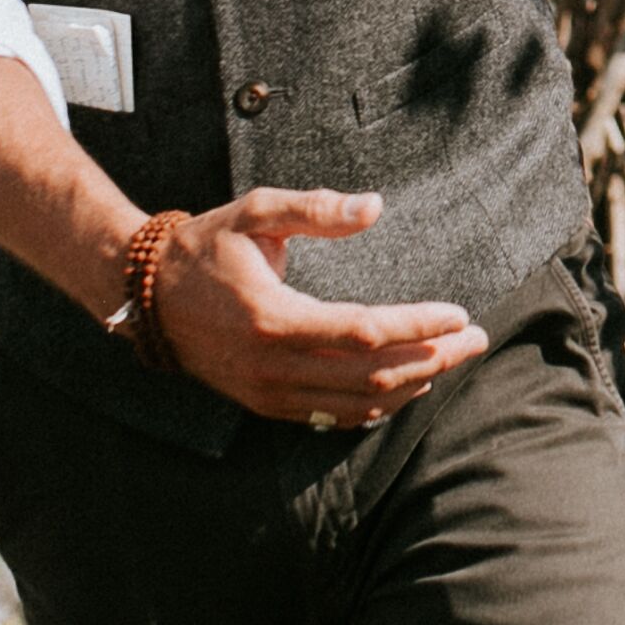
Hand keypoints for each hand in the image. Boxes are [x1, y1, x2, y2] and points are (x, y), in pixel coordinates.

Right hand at [150, 187, 491, 426]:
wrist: (149, 298)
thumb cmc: (207, 246)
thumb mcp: (256, 211)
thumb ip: (316, 209)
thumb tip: (374, 206)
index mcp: (274, 319)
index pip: (365, 333)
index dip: (418, 326)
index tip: (459, 314)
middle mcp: (273, 367)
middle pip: (373, 376)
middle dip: (433, 358)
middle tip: (476, 338)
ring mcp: (269, 394)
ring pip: (359, 404)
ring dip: (413, 385)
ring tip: (452, 358)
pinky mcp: (267, 405)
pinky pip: (333, 418)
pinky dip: (377, 407)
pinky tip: (407, 387)